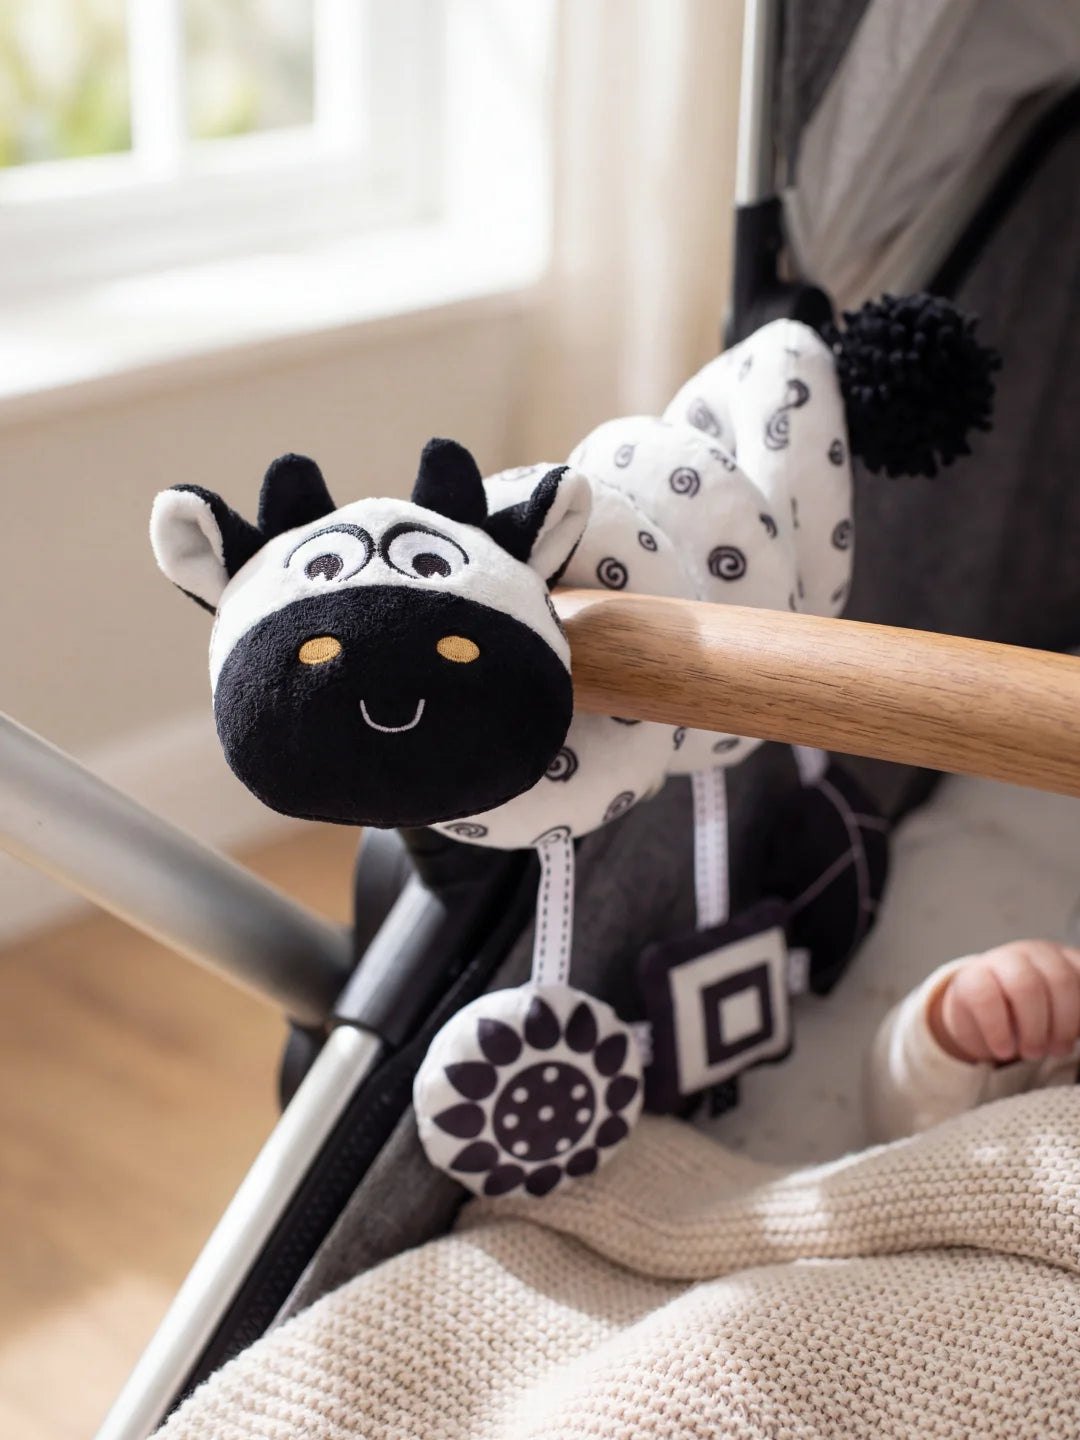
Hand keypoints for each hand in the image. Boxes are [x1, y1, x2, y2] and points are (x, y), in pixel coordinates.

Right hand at [927, 941, 1079, 1064]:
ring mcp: (1000, 959)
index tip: (1075, 1038)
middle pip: (1061, 980)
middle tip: (1057, 1050)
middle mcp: (1035, 953)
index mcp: (1064, 959)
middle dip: (1064, 1024)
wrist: (978, 1016)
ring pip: (1025, 986)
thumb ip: (1075, 1019)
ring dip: (1033, 1028)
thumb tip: (1077, 1033)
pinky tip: (1003, 1049)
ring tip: (1032, 1053)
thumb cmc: (1029, 1018)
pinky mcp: (970, 977)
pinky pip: (986, 999)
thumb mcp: (1061, 1017)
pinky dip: (999, 1031)